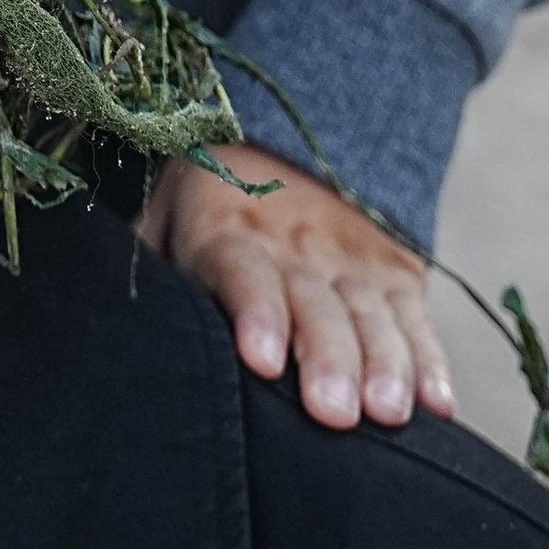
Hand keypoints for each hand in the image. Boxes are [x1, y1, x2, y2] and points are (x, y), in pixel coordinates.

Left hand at [138, 143, 455, 430]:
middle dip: (326, 357)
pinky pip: (416, 316)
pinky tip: (436, 403)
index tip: (258, 359)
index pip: (241, 271)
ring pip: (370, 312)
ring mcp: (350, 258)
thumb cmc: (203, 204)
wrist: (279, 135)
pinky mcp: (396, 273)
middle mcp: (294, 245)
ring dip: (383, 363)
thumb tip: (112, 325)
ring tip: (387, 413)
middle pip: (314, 303)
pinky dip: (430, 358)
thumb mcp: (160, 218)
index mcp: (227, 231)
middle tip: (332, 413)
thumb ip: (144, 264)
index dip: (254, 313)